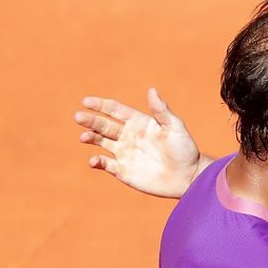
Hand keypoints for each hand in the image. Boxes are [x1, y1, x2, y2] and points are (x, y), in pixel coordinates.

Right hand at [74, 88, 205, 197]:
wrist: (188, 176)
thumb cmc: (184, 149)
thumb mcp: (175, 127)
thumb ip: (161, 111)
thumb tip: (152, 90)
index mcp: (138, 122)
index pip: (115, 110)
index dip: (101, 105)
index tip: (87, 101)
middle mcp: (128, 136)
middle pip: (104, 125)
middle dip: (90, 120)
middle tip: (78, 117)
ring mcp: (124, 153)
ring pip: (101, 142)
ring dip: (90, 138)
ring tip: (84, 137)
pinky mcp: (123, 170)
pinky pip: (106, 164)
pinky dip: (97, 162)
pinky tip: (94, 160)